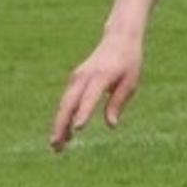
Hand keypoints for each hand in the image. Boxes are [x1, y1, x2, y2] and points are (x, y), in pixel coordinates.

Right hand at [48, 32, 143, 152]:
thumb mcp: (130, 83)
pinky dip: (64, 117)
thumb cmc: (128, 63)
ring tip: (57, 147)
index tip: (77, 129)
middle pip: (69, 104)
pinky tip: (65, 134)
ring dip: (59, 125)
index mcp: (101, 76)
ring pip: (64, 104)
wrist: (118, 39)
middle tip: (56, 147)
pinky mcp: (74, 80)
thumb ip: (117, 103)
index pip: (90, 97)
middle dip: (61, 126)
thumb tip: (111, 125)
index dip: (84, 113)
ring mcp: (76, 78)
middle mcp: (84, 77)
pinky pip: (67, 102)